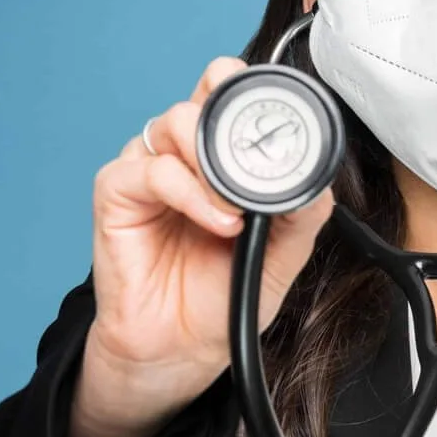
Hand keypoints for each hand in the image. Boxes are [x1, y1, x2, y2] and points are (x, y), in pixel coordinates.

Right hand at [90, 56, 333, 388]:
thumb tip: (319, 179)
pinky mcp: (117, 192)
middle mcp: (182, 155)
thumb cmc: (221, 298)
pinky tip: (214, 222)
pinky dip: (189, 191)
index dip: (248, 88)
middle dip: (234, 125)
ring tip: (234, 213)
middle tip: (255, 174)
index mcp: (219, 157)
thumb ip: (302, 214)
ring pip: (177, 123)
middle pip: (203, 96)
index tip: (276, 114)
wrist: (182, 348)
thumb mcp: (281, 257)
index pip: (228, 90)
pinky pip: (152, 169)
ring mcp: (148, 169)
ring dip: (213, 164)